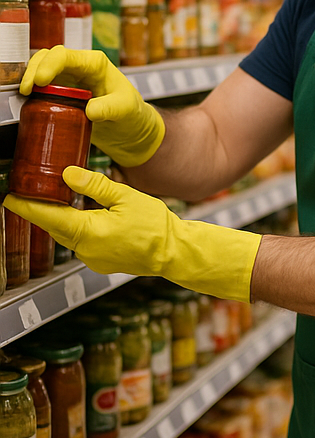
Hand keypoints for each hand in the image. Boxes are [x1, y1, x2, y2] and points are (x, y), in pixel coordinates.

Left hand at [4, 167, 260, 300]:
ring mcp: (92, 259)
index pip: (47, 216)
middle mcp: (85, 249)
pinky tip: (94, 218)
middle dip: (46, 208)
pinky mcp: (100, 262)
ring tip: (69, 200)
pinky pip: (83, 242)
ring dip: (67, 218)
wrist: (175, 252)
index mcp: (88, 231)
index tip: (9, 197)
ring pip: (70, 233)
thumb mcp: (127, 197)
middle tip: (38, 189)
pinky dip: (82, 229)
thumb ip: (95, 185)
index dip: (25, 206)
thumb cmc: (156, 226)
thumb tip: (67, 175)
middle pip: (56, 225)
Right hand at [22, 47, 165, 166]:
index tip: (41, 81)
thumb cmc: (133, 114)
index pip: (66, 55)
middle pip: (48, 58)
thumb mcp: (126, 110)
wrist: (131, 130)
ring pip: (40, 70)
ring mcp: (68, 80)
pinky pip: (41, 88)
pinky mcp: (61, 94)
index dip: (50, 65)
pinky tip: (29, 102)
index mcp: (95, 64)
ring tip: (25, 95)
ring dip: (29, 80)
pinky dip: (33, 92)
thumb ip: (110, 108)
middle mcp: (80, 67)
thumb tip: (90, 110)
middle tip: (26, 90)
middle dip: (34, 70)